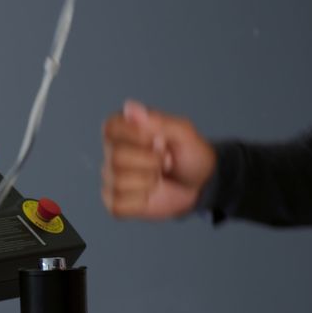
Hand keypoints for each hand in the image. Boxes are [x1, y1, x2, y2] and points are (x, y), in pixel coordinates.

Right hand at [101, 100, 215, 218]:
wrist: (201, 186)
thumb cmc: (190, 155)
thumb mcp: (183, 133)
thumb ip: (157, 120)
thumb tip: (130, 107)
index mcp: (123, 130)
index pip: (111, 128)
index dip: (136, 135)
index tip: (159, 139)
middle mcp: (111, 153)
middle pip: (117, 158)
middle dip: (150, 161)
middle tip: (165, 160)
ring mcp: (111, 179)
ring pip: (119, 182)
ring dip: (149, 181)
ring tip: (159, 177)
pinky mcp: (114, 203)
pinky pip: (119, 205)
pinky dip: (141, 201)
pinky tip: (149, 194)